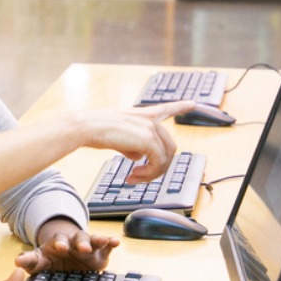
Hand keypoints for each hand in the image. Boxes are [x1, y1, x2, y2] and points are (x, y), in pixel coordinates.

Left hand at [16, 218, 118, 272]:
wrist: (68, 261)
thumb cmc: (51, 261)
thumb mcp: (40, 261)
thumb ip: (30, 261)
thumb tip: (17, 261)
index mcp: (57, 244)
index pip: (57, 242)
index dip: (58, 244)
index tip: (59, 248)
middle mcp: (73, 243)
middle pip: (76, 239)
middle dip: (79, 242)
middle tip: (82, 248)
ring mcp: (87, 246)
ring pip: (92, 240)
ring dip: (96, 240)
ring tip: (102, 240)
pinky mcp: (100, 253)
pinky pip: (106, 246)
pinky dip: (111, 242)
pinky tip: (115, 242)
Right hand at [74, 101, 193, 183]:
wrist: (87, 127)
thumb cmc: (96, 131)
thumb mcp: (118, 137)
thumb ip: (131, 146)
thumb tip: (138, 157)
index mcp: (142, 115)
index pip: (165, 109)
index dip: (180, 106)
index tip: (193, 103)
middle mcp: (149, 120)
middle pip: (169, 147)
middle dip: (159, 166)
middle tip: (140, 176)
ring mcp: (150, 129)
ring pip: (165, 158)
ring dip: (152, 173)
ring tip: (135, 178)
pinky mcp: (148, 140)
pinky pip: (157, 163)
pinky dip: (148, 174)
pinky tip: (133, 176)